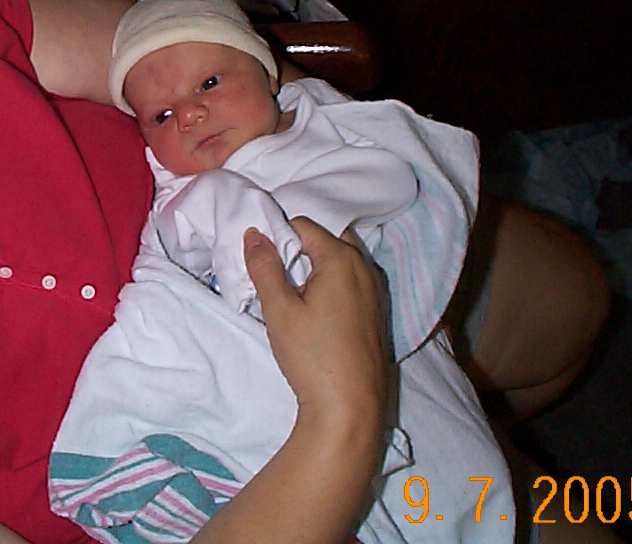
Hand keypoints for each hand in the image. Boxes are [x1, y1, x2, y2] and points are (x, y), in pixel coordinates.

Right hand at [244, 217, 387, 433]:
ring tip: (292, 293)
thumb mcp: (279, 309)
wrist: (350, 407)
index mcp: (342, 258)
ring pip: (341, 259)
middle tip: (277, 274)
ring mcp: (375, 290)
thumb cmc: (312, 356)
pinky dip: (332, 282)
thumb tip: (254, 234)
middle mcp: (364, 267)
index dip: (278, 236)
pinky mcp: (377, 311)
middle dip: (300, 247)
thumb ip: (264, 267)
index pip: (304, 225)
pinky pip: (352, 280)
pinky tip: (315, 310)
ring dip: (316, 265)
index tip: (263, 261)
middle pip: (327, 237)